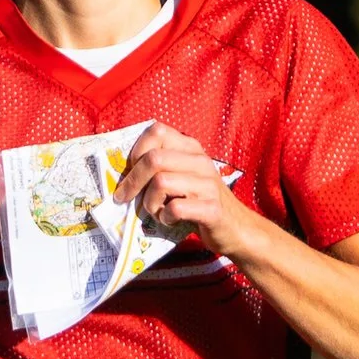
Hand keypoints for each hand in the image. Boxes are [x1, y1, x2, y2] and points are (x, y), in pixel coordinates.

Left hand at [113, 122, 247, 249]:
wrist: (235, 228)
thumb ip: (161, 167)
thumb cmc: (199, 201)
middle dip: (133, 181)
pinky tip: (170, 221)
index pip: (157, 131)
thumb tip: (122, 169)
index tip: (131, 170)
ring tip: (156, 212)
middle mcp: (200, 161)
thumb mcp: (183, 176)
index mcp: (191, 148)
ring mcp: (208, 184)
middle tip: (125, 198)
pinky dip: (165, 217)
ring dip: (150, 203)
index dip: (136, 150)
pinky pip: (175, 208)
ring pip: (161, 183)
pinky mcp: (211, 208)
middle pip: (154, 159)